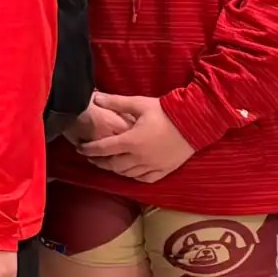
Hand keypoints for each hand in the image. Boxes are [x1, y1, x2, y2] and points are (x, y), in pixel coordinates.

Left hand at [76, 91, 194, 182]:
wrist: (197, 121)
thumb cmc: (167, 111)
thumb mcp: (140, 104)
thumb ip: (116, 102)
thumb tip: (95, 98)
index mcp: (131, 141)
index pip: (103, 149)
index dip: (89, 149)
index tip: (80, 148)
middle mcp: (139, 157)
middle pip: (112, 165)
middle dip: (100, 162)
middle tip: (92, 158)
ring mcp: (152, 166)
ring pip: (127, 174)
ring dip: (115, 169)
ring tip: (109, 163)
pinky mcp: (164, 170)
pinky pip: (144, 179)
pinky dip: (134, 176)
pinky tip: (131, 171)